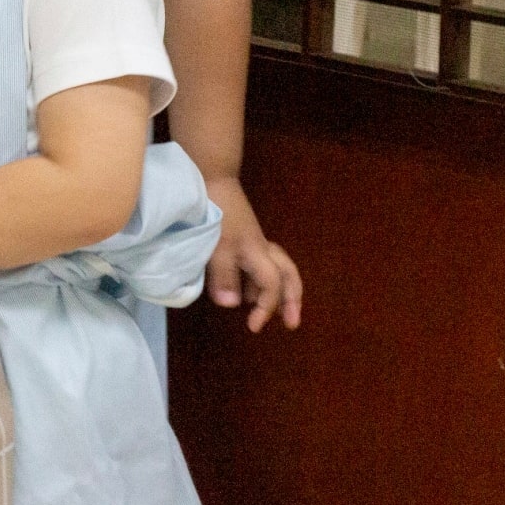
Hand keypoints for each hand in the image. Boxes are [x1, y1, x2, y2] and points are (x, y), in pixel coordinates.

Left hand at [206, 177, 301, 331]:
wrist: (212, 178)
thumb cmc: (216, 212)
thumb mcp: (216, 246)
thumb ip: (224, 275)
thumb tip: (233, 305)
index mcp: (258, 254)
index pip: (273, 287)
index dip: (267, 308)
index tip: (253, 327)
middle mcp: (261, 249)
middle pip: (288, 275)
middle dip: (292, 300)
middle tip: (292, 322)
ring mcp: (254, 241)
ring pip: (276, 268)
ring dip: (277, 289)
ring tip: (269, 309)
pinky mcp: (243, 236)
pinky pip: (260, 261)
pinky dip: (259, 277)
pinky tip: (245, 287)